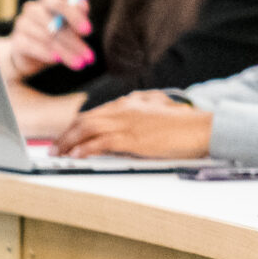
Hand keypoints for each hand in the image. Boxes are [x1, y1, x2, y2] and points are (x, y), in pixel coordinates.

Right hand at [2, 0, 93, 78]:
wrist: (30, 53)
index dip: (75, 17)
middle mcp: (33, 9)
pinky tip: (57, 60)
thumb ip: (78, 13)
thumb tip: (83, 3)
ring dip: (66, 52)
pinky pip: (31, 46)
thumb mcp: (70, 24)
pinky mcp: (17, 41)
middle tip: (89, 57)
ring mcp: (22, 24)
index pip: (60, 4)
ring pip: (47, 38)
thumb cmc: (56, 34)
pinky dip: (45, 53)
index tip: (88, 31)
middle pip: (54, 24)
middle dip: (74, 42)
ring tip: (79, 63)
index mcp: (48, 2)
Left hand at [55, 93, 212, 158]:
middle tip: (55, 146)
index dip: (78, 125)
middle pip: (86, 119)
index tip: (68, 135)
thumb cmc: (187, 124)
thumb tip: (130, 123)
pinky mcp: (132, 137)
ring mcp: (128, 122)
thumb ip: (143, 113)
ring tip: (58, 153)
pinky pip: (100, 142)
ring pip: (87, 129)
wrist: (202, 128)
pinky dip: (85, 149)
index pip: (96, 113)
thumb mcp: (162, 111)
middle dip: (67, 134)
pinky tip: (76, 156)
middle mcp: (126, 109)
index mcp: (132, 103)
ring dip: (69, 142)